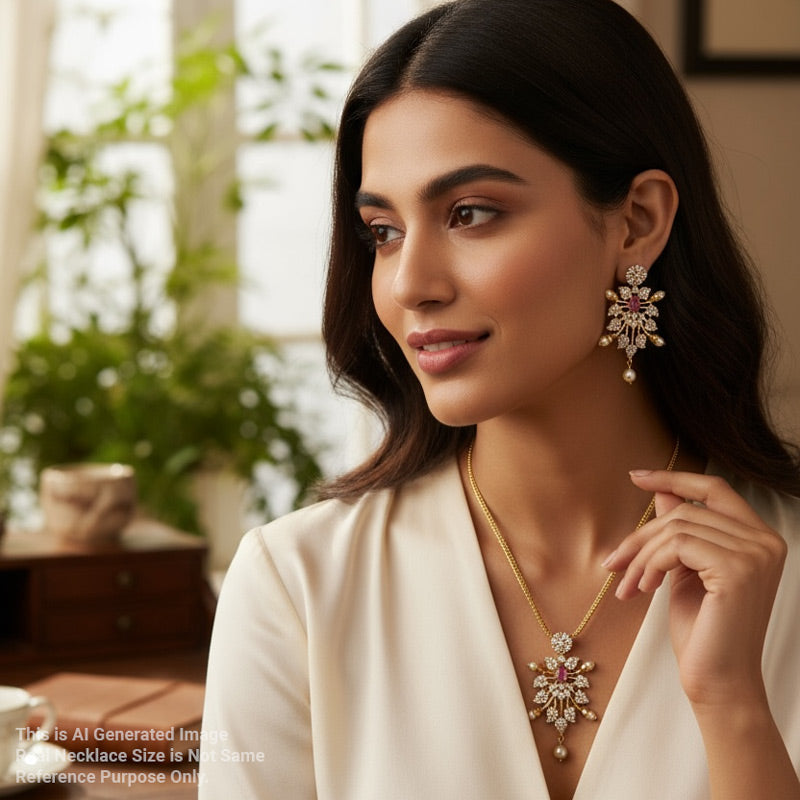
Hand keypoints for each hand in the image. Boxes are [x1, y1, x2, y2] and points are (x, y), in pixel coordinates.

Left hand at [603, 470, 786, 708]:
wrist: (718, 682)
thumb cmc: (703, 631)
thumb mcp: (685, 570)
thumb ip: (681, 531)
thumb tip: (661, 491)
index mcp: (760, 538)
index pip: (715, 488)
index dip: (674, 478)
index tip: (636, 476)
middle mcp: (766, 541)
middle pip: (685, 511)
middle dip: (642, 536)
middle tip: (614, 563)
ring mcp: (755, 554)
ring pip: (675, 527)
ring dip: (641, 556)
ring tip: (628, 585)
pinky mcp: (737, 570)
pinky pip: (676, 545)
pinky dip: (650, 565)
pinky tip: (643, 591)